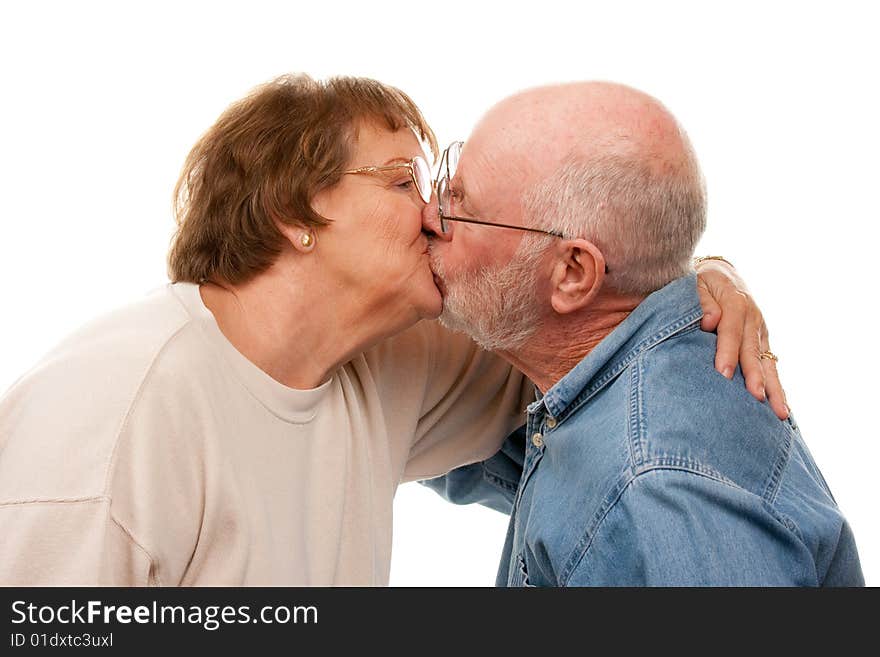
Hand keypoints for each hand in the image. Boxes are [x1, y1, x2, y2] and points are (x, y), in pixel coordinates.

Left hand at [695, 258, 788, 419]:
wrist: (719, 273)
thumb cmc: (700, 281)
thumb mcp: (697, 283)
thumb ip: (702, 301)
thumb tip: (710, 320)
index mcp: (735, 302)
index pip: (731, 330)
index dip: (728, 352)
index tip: (724, 374)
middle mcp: (753, 318)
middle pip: (753, 350)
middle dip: (754, 376)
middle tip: (754, 398)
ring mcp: (760, 331)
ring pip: (768, 362)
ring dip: (774, 388)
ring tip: (779, 412)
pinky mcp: (762, 341)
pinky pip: (770, 365)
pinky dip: (777, 387)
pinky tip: (782, 408)